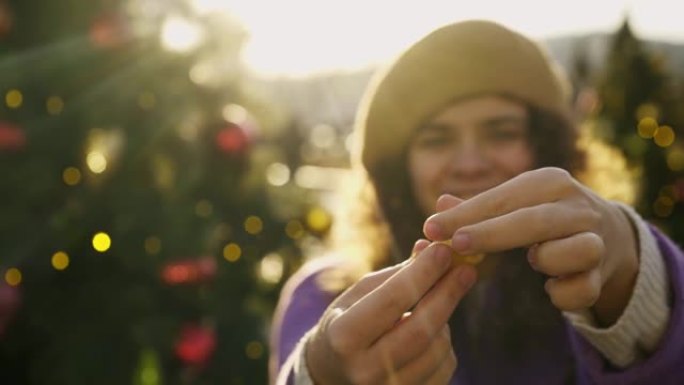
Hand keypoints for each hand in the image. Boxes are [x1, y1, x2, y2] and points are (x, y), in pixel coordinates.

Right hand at [305, 240, 476, 384]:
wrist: (333, 374)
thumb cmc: (347, 324)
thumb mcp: (359, 296)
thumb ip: (397, 275)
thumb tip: (432, 249)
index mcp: (343, 338)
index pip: (391, 300)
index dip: (422, 273)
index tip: (444, 250)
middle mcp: (364, 371)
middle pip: (420, 329)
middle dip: (447, 294)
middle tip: (466, 268)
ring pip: (437, 349)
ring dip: (444, 319)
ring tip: (434, 303)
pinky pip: (445, 368)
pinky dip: (445, 343)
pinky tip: (432, 331)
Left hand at [423, 167, 638, 324]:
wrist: (609, 236)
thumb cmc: (544, 216)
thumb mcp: (515, 203)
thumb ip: (478, 207)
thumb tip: (440, 204)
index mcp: (549, 182)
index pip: (502, 197)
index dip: (465, 215)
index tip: (431, 228)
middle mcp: (576, 205)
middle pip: (534, 220)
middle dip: (491, 234)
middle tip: (454, 245)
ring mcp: (596, 238)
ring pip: (574, 251)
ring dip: (547, 260)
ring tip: (535, 259)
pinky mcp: (603, 273)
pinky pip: (582, 289)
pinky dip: (563, 294)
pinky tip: (552, 288)